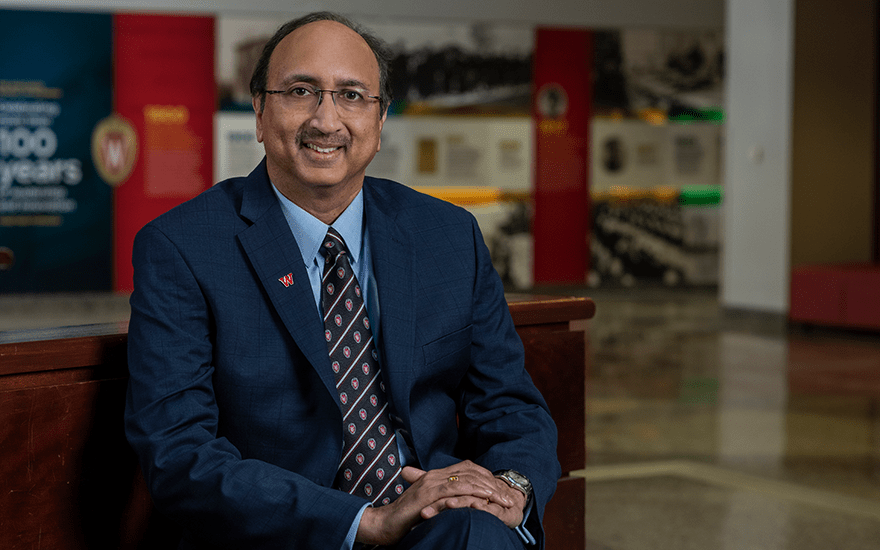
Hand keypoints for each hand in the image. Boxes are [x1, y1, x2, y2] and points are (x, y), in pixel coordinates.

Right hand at [355, 461, 516, 544]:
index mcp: (434, 476)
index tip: (500, 489)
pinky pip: (455, 491)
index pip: (466, 469)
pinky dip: (472, 494)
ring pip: (466, 480)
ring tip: (503, 499)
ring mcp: (431, 484)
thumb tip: (457, 502)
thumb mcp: (426, 505)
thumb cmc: (404, 518)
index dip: (485, 477)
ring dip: (487, 489)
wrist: (383, 523)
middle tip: (509, 496)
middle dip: (492, 484)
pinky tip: (485, 501)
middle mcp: (433, 476)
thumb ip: (440, 499)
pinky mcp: (428, 495)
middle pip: (470, 473)